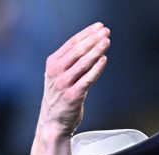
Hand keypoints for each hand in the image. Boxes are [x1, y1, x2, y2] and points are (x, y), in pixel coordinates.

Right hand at [39, 22, 110, 138]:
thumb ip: (70, 62)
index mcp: (52, 64)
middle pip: (78, 50)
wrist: (52, 122)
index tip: (99, 27)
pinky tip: (104, 59)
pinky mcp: (73, 96)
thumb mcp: (58, 76)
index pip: (71, 43)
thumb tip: (92, 44)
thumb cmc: (59, 98)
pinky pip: (88, 79)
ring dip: (96, 50)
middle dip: (93, 39)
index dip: (87, 33)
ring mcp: (64, 84)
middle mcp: (56, 72)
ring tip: (107, 42)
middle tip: (106, 32)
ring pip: (83, 63)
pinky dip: (96, 68)